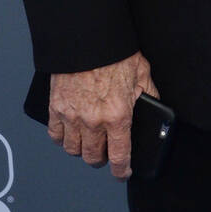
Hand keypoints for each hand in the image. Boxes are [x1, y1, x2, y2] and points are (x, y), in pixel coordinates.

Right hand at [48, 52, 158, 179]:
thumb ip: (148, 94)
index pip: (119, 156)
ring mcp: (72, 116)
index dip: (121, 170)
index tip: (122, 173)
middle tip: (105, 155)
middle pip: (93, 157)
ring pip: (73, 150)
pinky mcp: (56, 107)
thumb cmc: (114, 53)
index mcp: (117, 115)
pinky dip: (62, 138)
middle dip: (101, 160)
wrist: (87, 38)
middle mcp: (93, 120)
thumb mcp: (142, 73)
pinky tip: (70, 133)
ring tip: (88, 144)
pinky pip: (55, 135)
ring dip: (81, 151)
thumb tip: (155, 107)